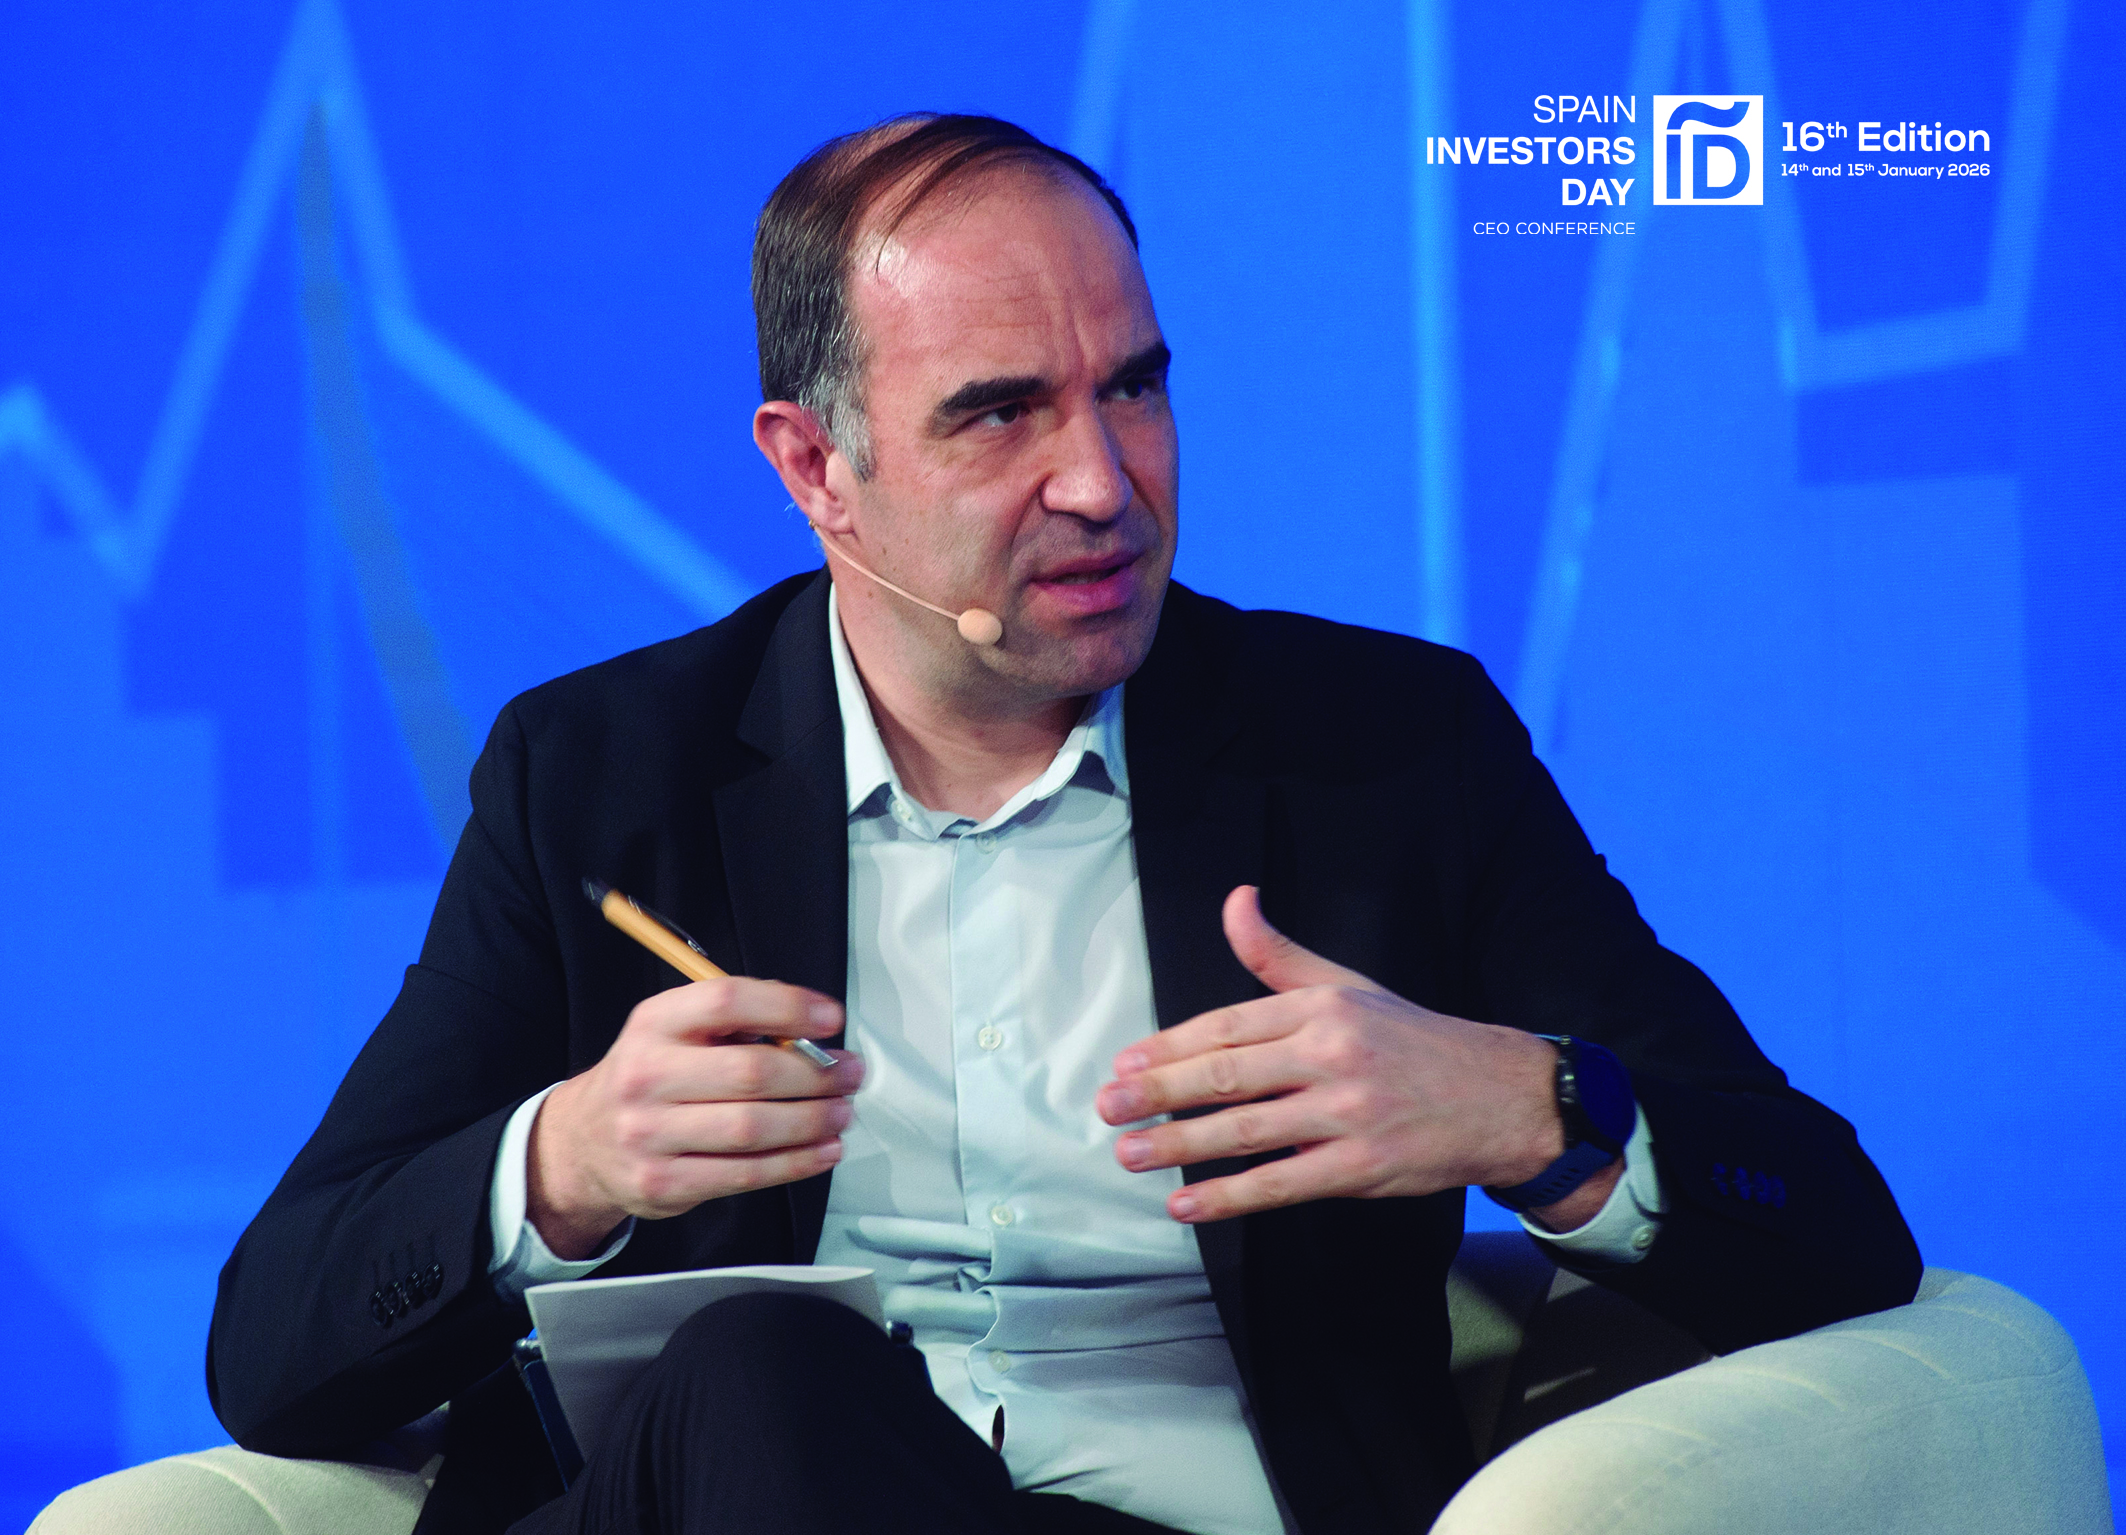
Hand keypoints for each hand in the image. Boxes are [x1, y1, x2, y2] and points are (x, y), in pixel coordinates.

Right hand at [528, 977, 863, 1257]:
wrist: (582, 1143)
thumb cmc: (650, 1078)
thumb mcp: (673, 1032)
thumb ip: (734, 1025)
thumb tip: (811, 1034)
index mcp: (654, 1024)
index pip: (726, 1001)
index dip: (787, 1006)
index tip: (831, 1017)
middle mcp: (646, 1075)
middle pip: (749, 1071)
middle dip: (815, 1074)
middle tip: (849, 1074)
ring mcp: (650, 1134)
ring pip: (752, 1128)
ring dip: (811, 1120)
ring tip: (841, 1112)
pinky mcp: (663, 1182)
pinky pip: (744, 1174)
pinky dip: (795, 1163)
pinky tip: (822, 1151)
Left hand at [1096, 887, 1614, 1225]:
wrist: (1502, 1095)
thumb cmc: (1414, 1040)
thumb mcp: (1349, 985)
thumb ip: (1278, 954)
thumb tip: (1235, 900)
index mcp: (1320, 1008)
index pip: (1227, 1025)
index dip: (1169, 1046)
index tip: (1125, 1064)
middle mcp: (1329, 1053)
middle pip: (1224, 1074)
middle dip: (1158, 1093)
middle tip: (1107, 1107)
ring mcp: (1345, 1112)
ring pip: (1245, 1129)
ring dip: (1179, 1145)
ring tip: (1130, 1153)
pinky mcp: (1362, 1165)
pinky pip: (1282, 1183)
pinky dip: (1229, 1197)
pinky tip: (1187, 1204)